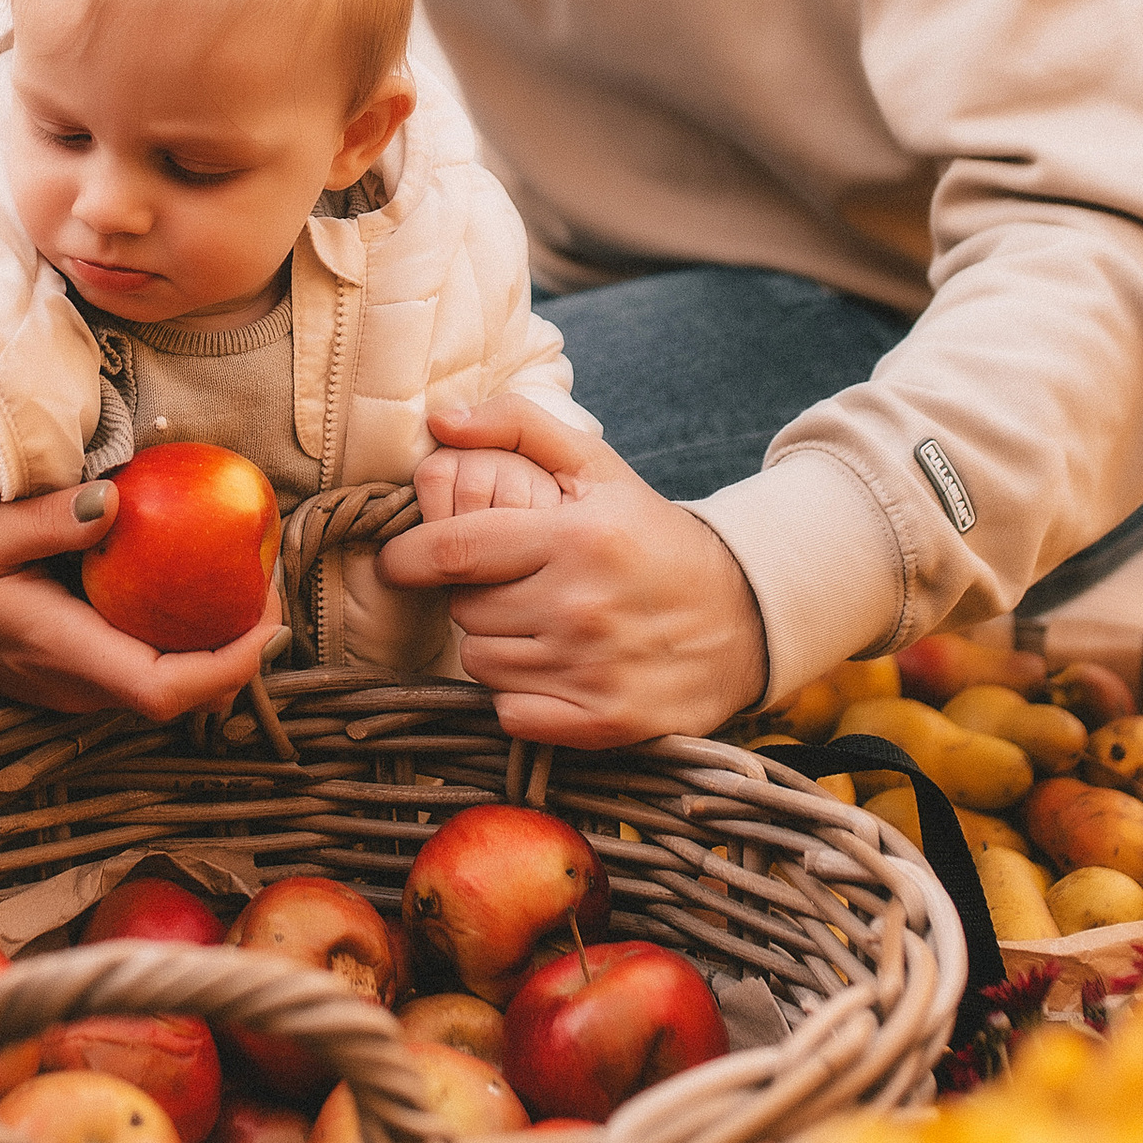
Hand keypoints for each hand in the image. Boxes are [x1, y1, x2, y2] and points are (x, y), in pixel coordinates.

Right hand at [0, 476, 275, 720]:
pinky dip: (174, 636)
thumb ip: (52, 521)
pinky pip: (138, 668)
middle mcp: (74, 684)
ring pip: (162, 686)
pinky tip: (180, 583)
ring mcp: (69, 687)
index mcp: (62, 652)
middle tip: (265, 577)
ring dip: (209, 645)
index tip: (270, 618)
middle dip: (237, 650)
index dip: (231, 665)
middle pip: (181, 695)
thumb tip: (120, 502)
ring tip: (238, 577)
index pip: (166, 689)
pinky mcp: (64, 676)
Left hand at [378, 401, 768, 746]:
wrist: (742, 616)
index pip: (454, 550)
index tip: (399, 560)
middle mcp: (580, 607)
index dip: (409, 557)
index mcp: (575, 538)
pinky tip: (551, 669)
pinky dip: (518, 695)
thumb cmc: (653, 536)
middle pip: (464, 611)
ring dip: (494, 645)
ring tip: (537, 624)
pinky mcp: (603, 722)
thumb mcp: (598, 468)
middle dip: (472, 597)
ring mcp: (591, 670)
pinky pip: (510, 712)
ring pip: (481, 663)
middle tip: (512, 586)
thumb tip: (440, 420)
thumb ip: (518, 427)